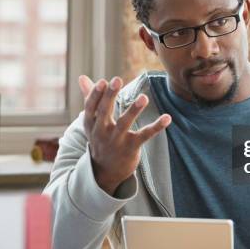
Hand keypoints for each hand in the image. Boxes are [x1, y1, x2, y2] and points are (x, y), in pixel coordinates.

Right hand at [78, 75, 170, 195]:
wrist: (105, 171)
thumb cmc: (100, 139)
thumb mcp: (92, 122)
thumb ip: (90, 98)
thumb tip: (82, 77)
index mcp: (91, 124)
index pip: (91, 107)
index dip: (95, 94)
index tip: (103, 81)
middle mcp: (101, 132)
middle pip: (104, 112)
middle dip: (110, 96)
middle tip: (117, 79)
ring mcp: (117, 141)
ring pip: (124, 124)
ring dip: (134, 110)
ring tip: (144, 97)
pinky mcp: (131, 147)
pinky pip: (144, 136)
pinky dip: (156, 127)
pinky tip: (167, 118)